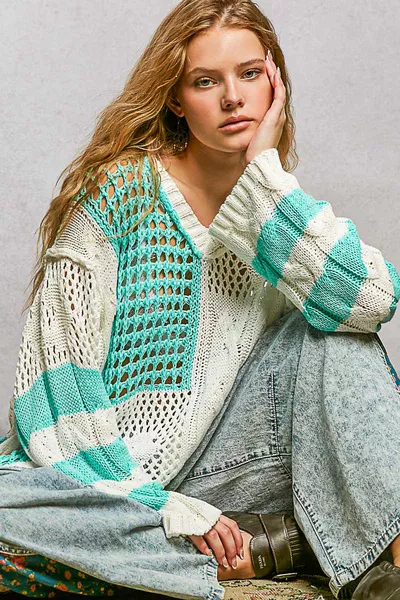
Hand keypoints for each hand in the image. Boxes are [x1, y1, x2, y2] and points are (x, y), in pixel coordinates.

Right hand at [186, 514, 243, 568]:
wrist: (175, 506)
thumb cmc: (193, 514)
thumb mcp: (208, 517)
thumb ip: (217, 525)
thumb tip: (229, 542)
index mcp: (216, 515)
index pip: (232, 526)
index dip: (238, 540)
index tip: (240, 553)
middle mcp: (210, 518)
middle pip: (226, 534)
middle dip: (231, 550)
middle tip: (233, 562)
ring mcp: (201, 522)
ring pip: (215, 537)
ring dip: (220, 552)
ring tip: (222, 562)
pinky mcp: (190, 527)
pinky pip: (199, 538)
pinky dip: (205, 548)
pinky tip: (208, 555)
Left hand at [243, 51, 286, 167]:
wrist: (257, 163)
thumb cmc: (250, 155)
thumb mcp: (246, 138)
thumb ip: (242, 129)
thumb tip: (230, 126)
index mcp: (271, 121)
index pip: (271, 97)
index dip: (267, 83)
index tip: (260, 71)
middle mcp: (277, 117)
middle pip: (276, 90)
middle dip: (271, 74)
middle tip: (267, 60)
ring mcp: (277, 116)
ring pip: (278, 89)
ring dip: (273, 74)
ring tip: (268, 60)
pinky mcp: (275, 116)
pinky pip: (277, 94)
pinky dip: (275, 81)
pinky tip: (271, 70)